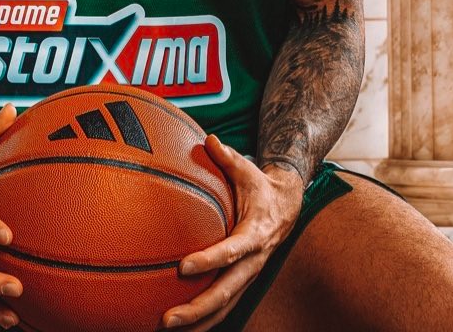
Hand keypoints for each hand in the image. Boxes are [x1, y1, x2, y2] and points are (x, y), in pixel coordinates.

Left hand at [162, 135, 304, 330]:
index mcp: (254, 233)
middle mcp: (253, 261)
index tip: (182, 267)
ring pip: (224, 306)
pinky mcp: (243, 281)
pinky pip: (224, 305)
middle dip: (196, 308)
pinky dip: (205, 320)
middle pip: (225, 292)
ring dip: (197, 321)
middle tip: (166, 318)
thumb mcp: (247, 169)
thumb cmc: (259, 184)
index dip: (208, 261)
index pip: (230, 251)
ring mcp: (249, 275)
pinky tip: (182, 328)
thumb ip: (227, 157)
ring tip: (165, 329)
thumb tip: (209, 139)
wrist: (287, 205)